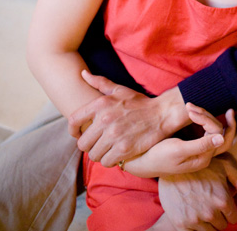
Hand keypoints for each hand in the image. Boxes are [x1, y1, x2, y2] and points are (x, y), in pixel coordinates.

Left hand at [69, 70, 187, 166]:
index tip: (78, 135)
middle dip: (89, 146)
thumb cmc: (140, 102)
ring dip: (100, 154)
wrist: (163, 113)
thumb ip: (100, 82)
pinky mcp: (124, 148)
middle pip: (82, 143)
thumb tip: (82, 74)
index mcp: (101, 104)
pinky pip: (106, 162)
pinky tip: (116, 155)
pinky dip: (110, 161)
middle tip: (98, 144)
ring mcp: (114, 135)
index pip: (73, 121)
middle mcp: (105, 120)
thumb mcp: (120, 89)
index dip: (72, 131)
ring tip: (108, 150)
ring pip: (94, 155)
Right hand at [125, 107, 235, 178]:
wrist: (143, 162)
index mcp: (203, 158)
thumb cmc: (158, 156)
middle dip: (207, 115)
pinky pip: (208, 131)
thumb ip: (200, 145)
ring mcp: (202, 151)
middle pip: (219, 131)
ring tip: (190, 107)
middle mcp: (206, 155)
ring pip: (215, 130)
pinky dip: (204, 120)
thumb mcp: (178, 150)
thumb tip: (222, 138)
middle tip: (190, 106)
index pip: (216, 133)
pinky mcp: (196, 145)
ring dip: (206, 116)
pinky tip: (198, 112)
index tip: (190, 111)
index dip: (205, 119)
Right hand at [157, 155, 236, 230]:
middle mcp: (210, 213)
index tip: (223, 204)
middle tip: (212, 205)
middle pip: (222, 226)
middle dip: (219, 217)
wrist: (173, 167)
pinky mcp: (181, 224)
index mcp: (222, 200)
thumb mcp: (226, 166)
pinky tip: (193, 215)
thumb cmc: (202, 166)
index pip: (234, 218)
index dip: (230, 211)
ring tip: (202, 208)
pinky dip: (195, 228)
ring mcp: (194, 220)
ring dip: (208, 223)